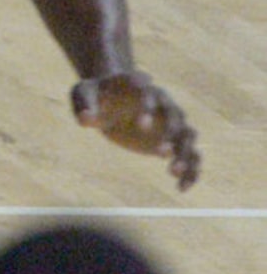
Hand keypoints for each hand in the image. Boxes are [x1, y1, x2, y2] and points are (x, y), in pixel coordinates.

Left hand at [71, 72, 199, 190]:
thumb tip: (84, 118)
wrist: (112, 100)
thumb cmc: (97, 95)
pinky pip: (190, 156)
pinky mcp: (173, 141)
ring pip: (188, 137)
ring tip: (173, 172)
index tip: (142, 125)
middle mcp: (162, 102)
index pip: (150, 93)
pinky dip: (190, 171)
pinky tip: (181, 188)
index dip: (149, 108)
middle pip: (176, 115)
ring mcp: (171, 122)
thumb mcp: (83, 94)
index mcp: (140, 86)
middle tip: (161, 151)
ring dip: (185, 153)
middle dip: (172, 133)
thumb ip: (83, 104)